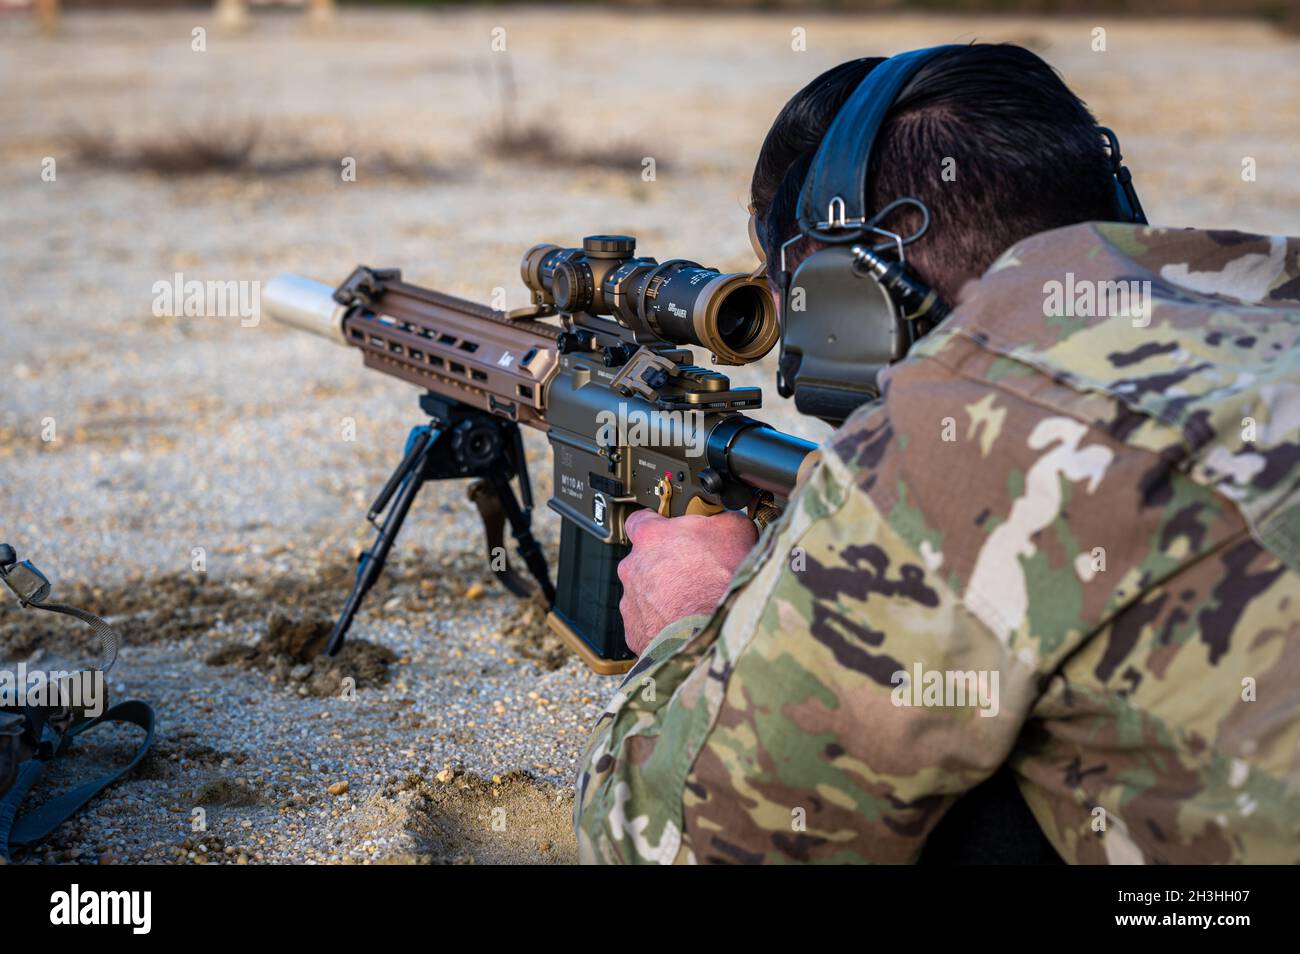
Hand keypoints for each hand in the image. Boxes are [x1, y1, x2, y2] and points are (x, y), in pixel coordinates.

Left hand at [617, 508, 757, 655]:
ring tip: (694, 603)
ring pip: (645, 593)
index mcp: (651, 537)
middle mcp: (633, 567)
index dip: (658, 526)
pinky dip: (663, 623)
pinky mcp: (635, 632)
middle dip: (666, 565)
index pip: (640, 520)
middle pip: (645, 560)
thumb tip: (726, 520)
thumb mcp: (735, 531)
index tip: (670, 531)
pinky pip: (647, 623)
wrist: (711, 634)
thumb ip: (722, 519)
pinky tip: (686, 623)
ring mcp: (631, 602)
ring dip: (665, 596)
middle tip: (695, 573)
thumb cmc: (720, 584)